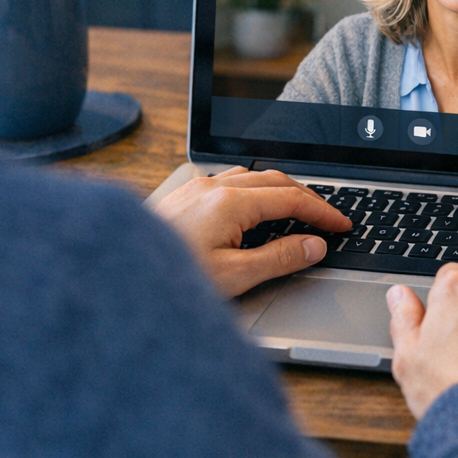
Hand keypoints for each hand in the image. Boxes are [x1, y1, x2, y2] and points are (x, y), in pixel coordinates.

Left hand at [153, 167, 350, 296]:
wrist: (116, 275)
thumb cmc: (167, 280)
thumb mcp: (232, 276)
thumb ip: (278, 258)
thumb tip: (314, 246)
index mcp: (230, 203)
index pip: (291, 198)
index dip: (322, 211)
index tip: (342, 224)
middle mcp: (212, 187)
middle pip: (274, 180)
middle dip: (306, 196)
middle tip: (327, 218)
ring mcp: (195, 189)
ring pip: (250, 178)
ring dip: (279, 190)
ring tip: (297, 211)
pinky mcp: (182, 197)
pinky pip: (228, 183)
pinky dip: (254, 192)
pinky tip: (253, 210)